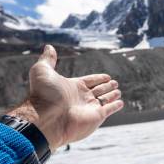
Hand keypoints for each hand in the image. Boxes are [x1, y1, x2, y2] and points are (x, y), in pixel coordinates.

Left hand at [7, 45, 123, 149]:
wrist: (46, 117)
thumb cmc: (44, 94)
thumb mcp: (43, 70)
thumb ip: (48, 59)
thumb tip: (49, 47)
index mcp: (72, 87)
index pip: (89, 81)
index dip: (98, 78)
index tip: (106, 76)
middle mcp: (81, 98)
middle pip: (98, 90)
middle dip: (106, 86)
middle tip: (114, 83)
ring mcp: (89, 108)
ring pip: (104, 99)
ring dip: (112, 95)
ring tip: (118, 91)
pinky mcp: (96, 117)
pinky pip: (109, 110)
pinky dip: (115, 106)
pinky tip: (120, 103)